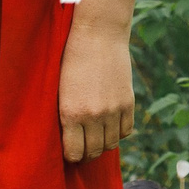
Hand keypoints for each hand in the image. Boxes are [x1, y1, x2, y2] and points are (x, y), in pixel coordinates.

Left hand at [59, 0, 138, 162]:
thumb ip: (64, 114)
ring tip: (96, 136)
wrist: (99, 32)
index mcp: (71, 113)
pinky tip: (110, 124)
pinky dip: (118, 132)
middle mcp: (93, 115)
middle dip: (86, 153)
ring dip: (103, 144)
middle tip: (82, 146)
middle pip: (94, 152)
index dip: (71, 155)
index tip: (68, 150)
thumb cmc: (71, 56)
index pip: (73, 153)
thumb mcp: (60, 88)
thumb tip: (68, 137)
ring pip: (111, 144)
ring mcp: (113, 110)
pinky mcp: (128, 102)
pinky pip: (126, 131)